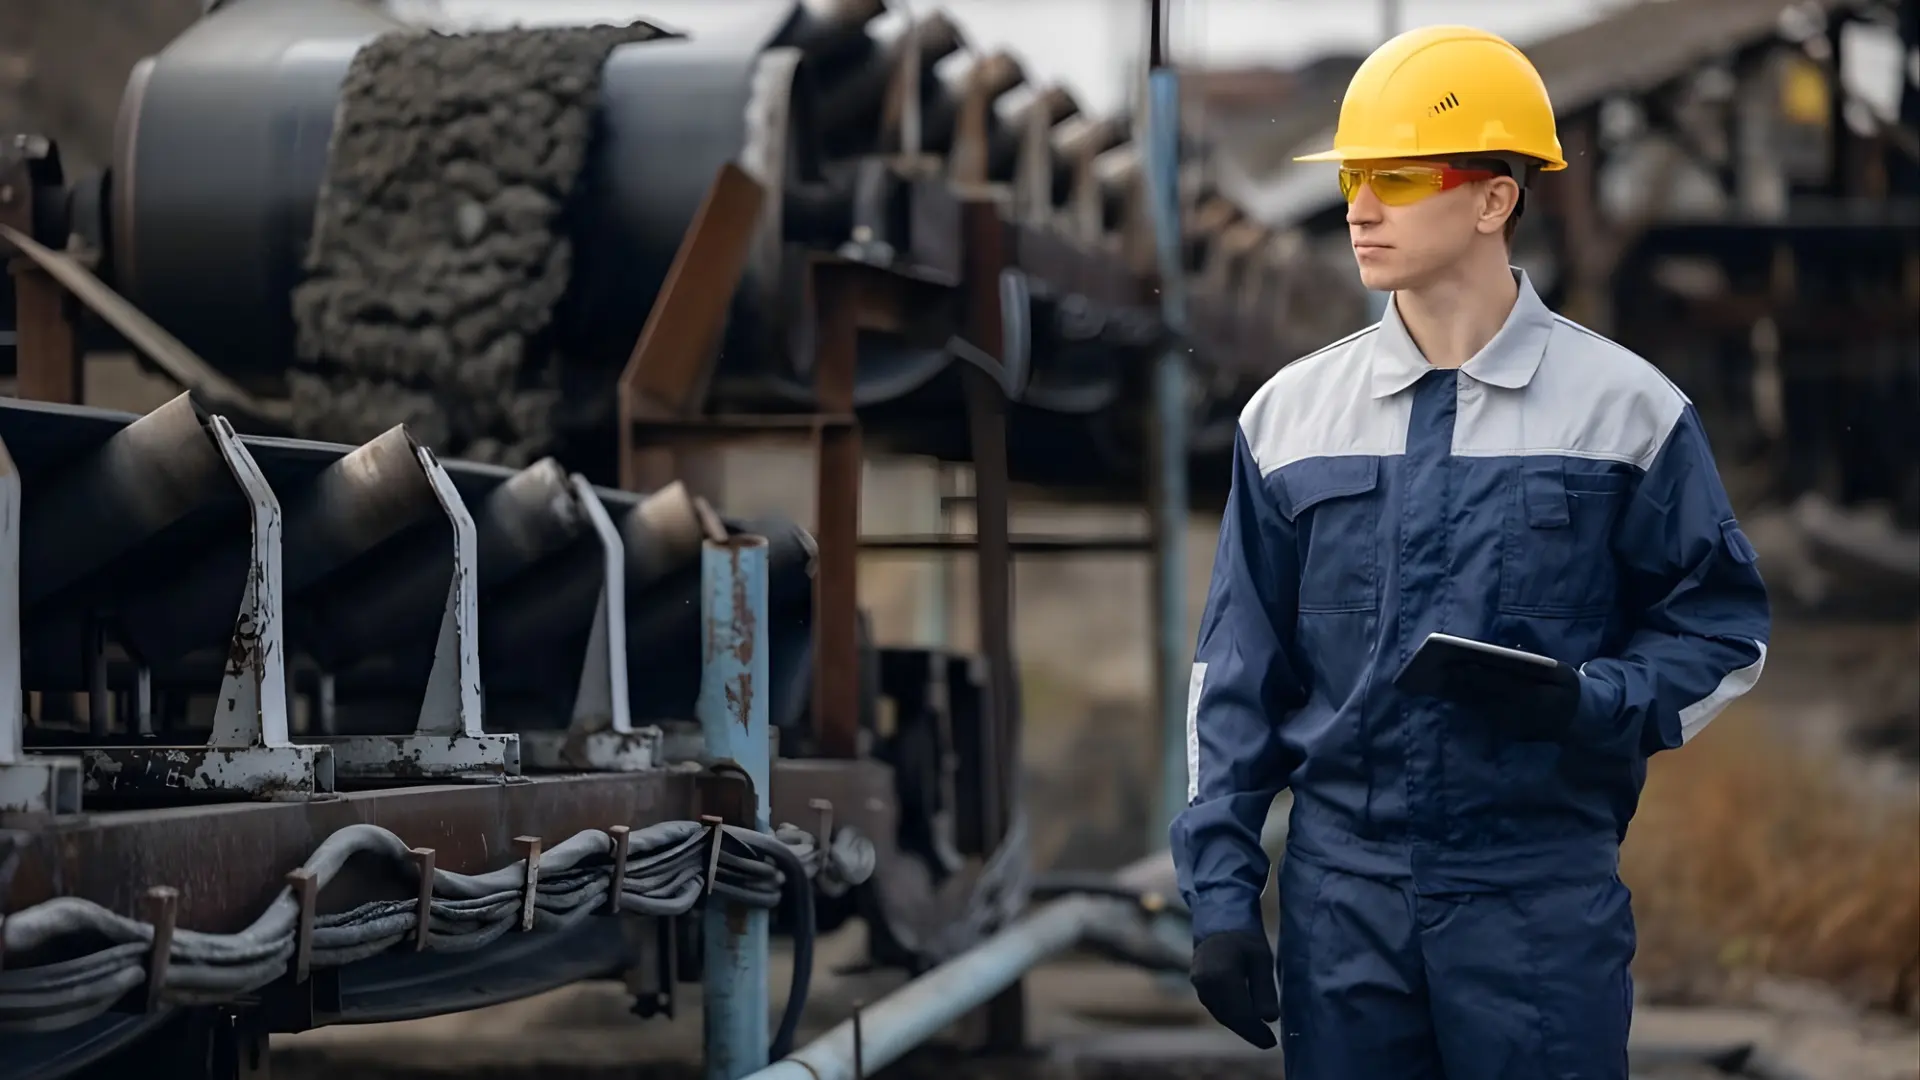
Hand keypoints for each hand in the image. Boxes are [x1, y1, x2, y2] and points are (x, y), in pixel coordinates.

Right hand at [1190, 929, 1280, 1048]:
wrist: (1217, 920)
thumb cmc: (1244, 936)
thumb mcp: (1262, 958)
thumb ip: (1265, 989)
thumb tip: (1269, 1019)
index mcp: (1221, 975)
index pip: (1241, 1013)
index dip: (1256, 1031)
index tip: (1272, 1043)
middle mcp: (1205, 983)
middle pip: (1229, 1017)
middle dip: (1249, 1032)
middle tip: (1268, 1042)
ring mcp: (1199, 985)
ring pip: (1222, 1014)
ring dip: (1240, 1025)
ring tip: (1259, 1033)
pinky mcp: (1199, 985)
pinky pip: (1216, 1006)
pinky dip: (1231, 1015)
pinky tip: (1245, 1018)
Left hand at [1440, 659, 1582, 741]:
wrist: (1576, 721)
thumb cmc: (1566, 690)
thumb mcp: (1561, 673)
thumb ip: (1539, 663)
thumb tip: (1516, 650)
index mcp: (1535, 696)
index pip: (1501, 683)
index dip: (1480, 674)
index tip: (1461, 664)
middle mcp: (1521, 713)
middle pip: (1487, 696)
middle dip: (1464, 684)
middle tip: (1442, 672)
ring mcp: (1514, 726)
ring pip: (1483, 708)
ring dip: (1462, 696)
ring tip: (1443, 682)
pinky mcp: (1508, 733)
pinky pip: (1485, 717)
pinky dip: (1470, 706)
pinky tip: (1455, 694)